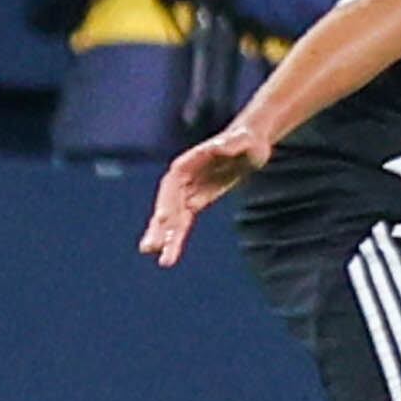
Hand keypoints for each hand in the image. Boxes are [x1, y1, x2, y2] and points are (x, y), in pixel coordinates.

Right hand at [140, 120, 270, 264]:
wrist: (249, 144)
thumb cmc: (247, 140)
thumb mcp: (244, 141)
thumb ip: (232, 144)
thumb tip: (219, 146)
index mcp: (188, 162)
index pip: (172, 184)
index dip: (166, 201)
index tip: (161, 218)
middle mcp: (182, 178)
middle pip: (167, 204)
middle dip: (160, 226)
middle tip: (150, 247)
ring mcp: (187, 191)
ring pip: (172, 218)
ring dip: (164, 238)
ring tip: (161, 260)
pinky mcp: (195, 201)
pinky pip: (182, 222)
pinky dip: (175, 237)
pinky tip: (168, 254)